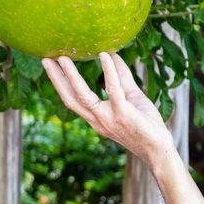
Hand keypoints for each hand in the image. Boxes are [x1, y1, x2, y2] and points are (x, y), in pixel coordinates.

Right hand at [42, 52, 173, 165]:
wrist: (158, 148)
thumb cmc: (145, 123)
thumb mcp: (131, 96)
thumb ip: (121, 77)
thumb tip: (114, 54)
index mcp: (95, 117)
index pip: (71, 99)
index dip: (59, 83)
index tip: (49, 66)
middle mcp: (97, 120)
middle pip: (70, 98)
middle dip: (56, 79)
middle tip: (45, 59)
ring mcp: (109, 118)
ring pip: (84, 96)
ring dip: (72, 77)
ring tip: (63, 58)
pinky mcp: (124, 115)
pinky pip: (114, 91)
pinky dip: (109, 72)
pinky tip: (105, 56)